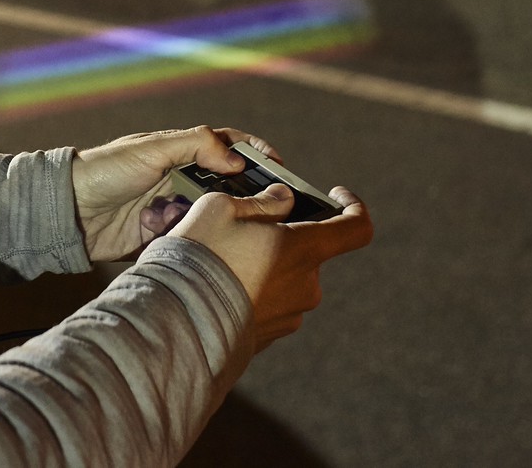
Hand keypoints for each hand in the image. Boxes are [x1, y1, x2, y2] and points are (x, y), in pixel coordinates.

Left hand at [71, 126, 276, 261]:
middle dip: (250, 196)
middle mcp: (181, 180)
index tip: (280, 167)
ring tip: (248, 233)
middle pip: (228, 187)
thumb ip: (194, 146)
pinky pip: (193, 242)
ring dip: (226, 223)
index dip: (255, 154)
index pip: (228, 147)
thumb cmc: (105, 170)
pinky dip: (202, 245)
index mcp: (180, 152)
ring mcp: (174, 210)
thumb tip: (236, 160)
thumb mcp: (151, 149)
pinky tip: (217, 251)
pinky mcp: (164, 239)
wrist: (68, 212)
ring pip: (214, 217)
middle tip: (276, 209)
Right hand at [171, 184, 371, 347]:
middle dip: (282, 237)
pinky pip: (271, 304)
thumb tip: (283, 199)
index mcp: (303, 249)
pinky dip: (254, 291)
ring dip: (266, 265)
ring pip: (287, 278)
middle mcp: (306, 285)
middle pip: (309, 252)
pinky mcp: (271, 336)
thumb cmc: (199, 256)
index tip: (335, 194)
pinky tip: (219, 287)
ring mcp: (290, 315)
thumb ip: (262, 200)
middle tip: (242, 231)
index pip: (356, 227)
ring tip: (223, 262)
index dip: (354, 206)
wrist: (175, 320)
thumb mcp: (221, 207)